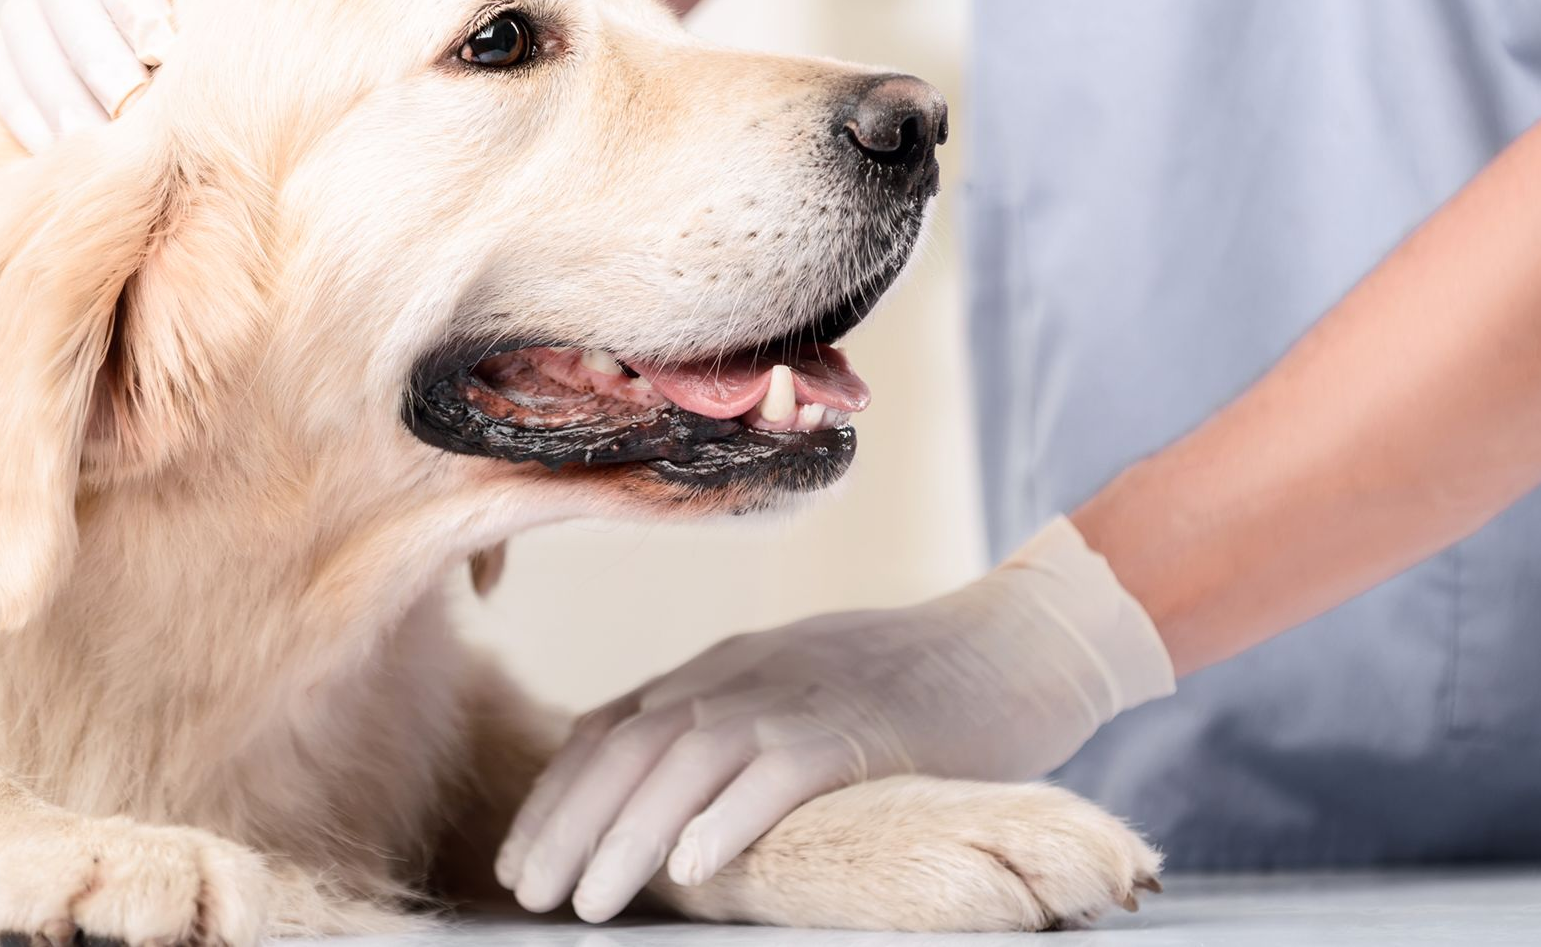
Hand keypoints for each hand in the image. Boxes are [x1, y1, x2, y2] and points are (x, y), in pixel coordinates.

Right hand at [0, 0, 336, 150]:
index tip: (165, 48)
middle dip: (91, 50)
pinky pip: (5, 74)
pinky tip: (64, 158)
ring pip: (23, 32)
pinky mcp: (36, 45)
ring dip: (54, 91)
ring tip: (97, 145)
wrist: (275, 10)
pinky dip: (25, 114)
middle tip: (132, 106)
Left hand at [496, 516, 1176, 922]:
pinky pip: (783, 769)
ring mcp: (805, 695)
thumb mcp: (798, 692)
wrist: (1020, 642)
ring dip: (630, 832)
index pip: (612, 726)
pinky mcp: (865, 727)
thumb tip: (662, 806)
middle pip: (633, 745)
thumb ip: (732, 731)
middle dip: (570, 822)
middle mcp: (747, 674)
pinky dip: (731, 815)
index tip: (520, 858)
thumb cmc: (913, 684)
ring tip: (589, 898)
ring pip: (690, 758)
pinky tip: (694, 866)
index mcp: (726, 668)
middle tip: (530, 892)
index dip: (557, 795)